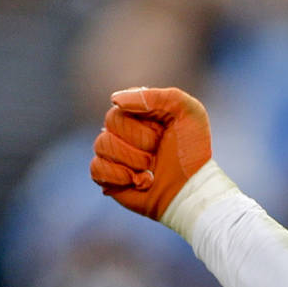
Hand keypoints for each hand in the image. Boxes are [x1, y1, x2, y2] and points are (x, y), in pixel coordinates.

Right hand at [90, 87, 211, 219]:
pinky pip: (96, 168)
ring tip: (150, 169)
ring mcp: (113, 151)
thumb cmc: (191, 151)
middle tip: (157, 153)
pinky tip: (139, 182)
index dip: (144, 121)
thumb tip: (115, 101)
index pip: (123, 104)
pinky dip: (120, 177)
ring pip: (102, 145)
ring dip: (134, 161)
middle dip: (141, 142)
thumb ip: (157, 97)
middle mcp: (123, 129)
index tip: (163, 132)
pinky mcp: (107, 175)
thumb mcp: (189, 113)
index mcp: (140, 111)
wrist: (190, 189)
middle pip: (111, 121)